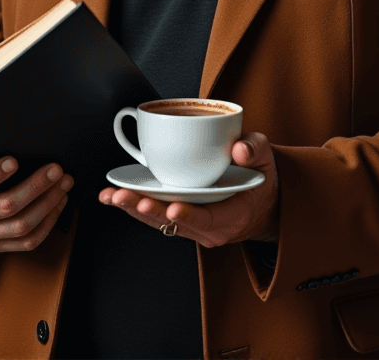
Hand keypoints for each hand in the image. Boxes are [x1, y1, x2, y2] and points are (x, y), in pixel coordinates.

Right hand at [0, 156, 73, 252]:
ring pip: (20, 226)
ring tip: (63, 184)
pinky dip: (48, 221)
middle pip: (5, 206)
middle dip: (35, 186)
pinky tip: (58, 202)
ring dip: (48, 203)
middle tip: (55, 169)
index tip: (14, 160)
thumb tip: (13, 135)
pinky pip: (28, 241)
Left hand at [98, 132, 278, 247]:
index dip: (190, 215)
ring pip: (161, 223)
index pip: (209, 219)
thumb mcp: (265, 159)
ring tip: (113, 197)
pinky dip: (135, 208)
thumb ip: (255, 150)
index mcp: (234, 215)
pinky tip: (113, 197)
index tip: (172, 207)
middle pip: (177, 223)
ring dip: (135, 209)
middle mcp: (211, 229)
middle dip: (151, 211)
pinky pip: (156, 218)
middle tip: (130, 199)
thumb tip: (240, 148)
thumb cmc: (260, 179)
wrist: (261, 203)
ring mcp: (195, 228)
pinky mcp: (182, 221)